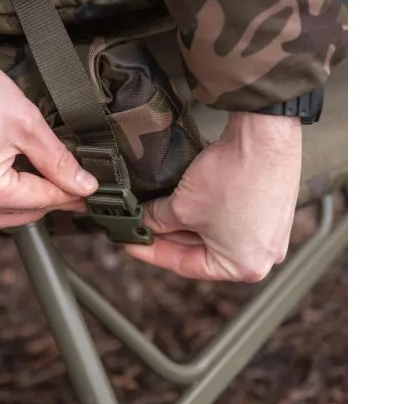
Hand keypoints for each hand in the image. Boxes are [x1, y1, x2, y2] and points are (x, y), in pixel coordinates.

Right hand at [0, 6, 98, 228]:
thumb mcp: (26, 124)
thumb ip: (57, 161)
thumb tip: (83, 185)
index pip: (41, 201)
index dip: (70, 196)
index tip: (88, 194)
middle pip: (18, 215)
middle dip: (47, 201)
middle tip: (72, 190)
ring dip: (20, 203)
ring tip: (44, 186)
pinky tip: (8, 182)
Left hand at [126, 112, 301, 281]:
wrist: (265, 136)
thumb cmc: (233, 177)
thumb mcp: (182, 207)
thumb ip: (158, 220)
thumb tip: (144, 222)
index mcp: (244, 267)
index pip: (187, 264)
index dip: (153, 252)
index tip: (133, 243)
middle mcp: (263, 255)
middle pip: (202, 249)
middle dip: (169, 235)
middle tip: (141, 226)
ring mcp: (270, 230)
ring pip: (215, 231)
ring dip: (186, 222)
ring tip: (157, 211)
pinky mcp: (270, 206)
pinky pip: (230, 215)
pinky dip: (206, 209)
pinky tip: (184, 199)